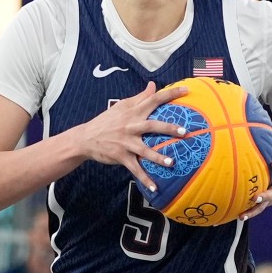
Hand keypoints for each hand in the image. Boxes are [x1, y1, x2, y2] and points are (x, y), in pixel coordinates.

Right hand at [74, 81, 188, 191]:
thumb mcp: (122, 106)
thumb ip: (140, 97)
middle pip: (152, 126)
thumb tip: (153, 85)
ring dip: (158, 157)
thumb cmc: (107, 121)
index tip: (187, 90)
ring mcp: (126, 143)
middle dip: (168, 128)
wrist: (85, 138)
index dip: (170, 94)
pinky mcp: (121, 157)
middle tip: (184, 131)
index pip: (153, 99)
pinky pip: (135, 169)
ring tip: (172, 162)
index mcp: (133, 112)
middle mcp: (131, 126)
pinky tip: (155, 187)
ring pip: (144, 150)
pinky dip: (144, 179)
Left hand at [242, 160, 271, 220]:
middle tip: (257, 198)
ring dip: (252, 212)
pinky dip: (246, 214)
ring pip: (261, 207)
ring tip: (242, 216)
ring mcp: (270, 199)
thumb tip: (266, 128)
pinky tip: (236, 216)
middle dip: (265, 196)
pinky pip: (254, 210)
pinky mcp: (263, 204)